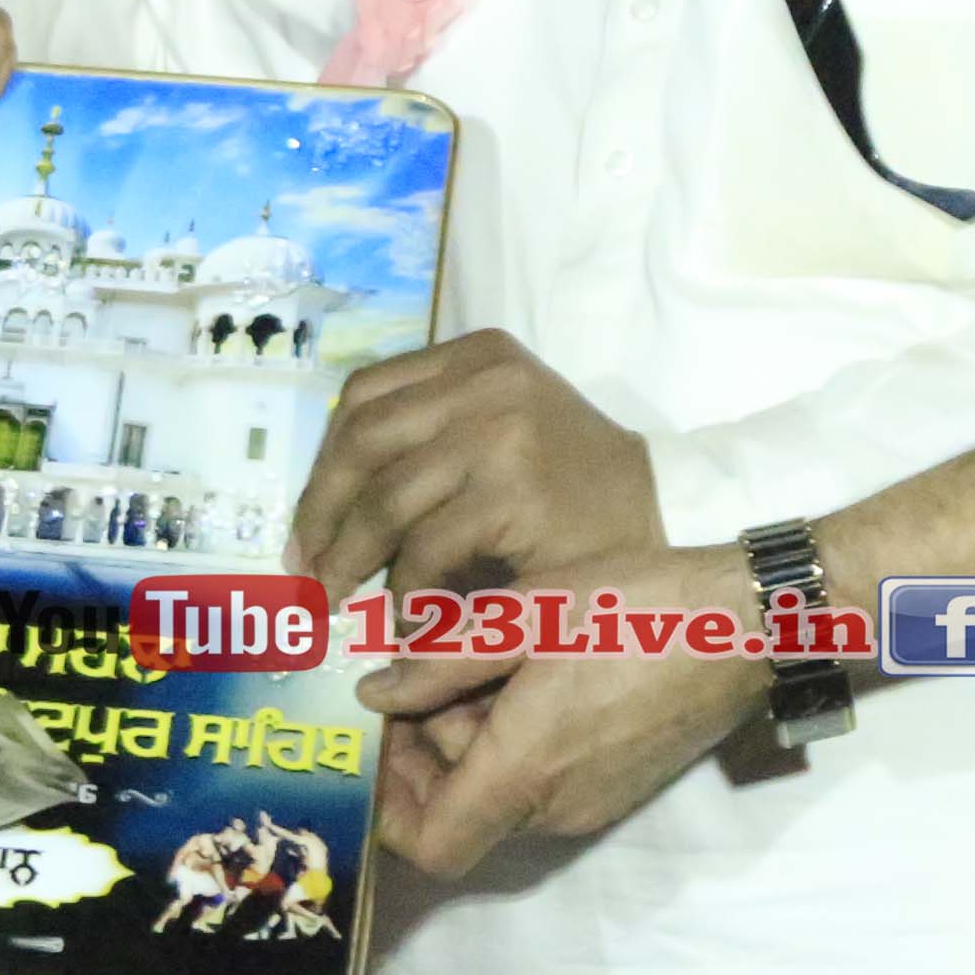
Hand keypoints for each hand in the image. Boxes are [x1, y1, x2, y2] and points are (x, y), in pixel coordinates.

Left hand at [290, 328, 662, 595]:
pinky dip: (405, 589)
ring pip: (385, 499)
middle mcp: (485, 379)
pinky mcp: (513, 490)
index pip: (364, 397)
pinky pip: (427, 547)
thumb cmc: (574, 493)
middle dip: (319, 514)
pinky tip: (406, 618)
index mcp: (476, 356)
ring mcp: (499, 431)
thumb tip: (322, 507)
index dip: (322, 465)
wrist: (671, 517)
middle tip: (302, 574)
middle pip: (361, 442)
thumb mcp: (500, 433)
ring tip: (336, 603)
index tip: (304, 525)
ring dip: (350, 560)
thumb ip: (428, 440)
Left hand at [365, 540, 769, 877]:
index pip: (428, 847)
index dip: (386, 810)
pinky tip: (525, 671)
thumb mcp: (521, 618)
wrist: (746, 625)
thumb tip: (372, 695)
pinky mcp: (616, 785)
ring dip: (469, 739)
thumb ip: (436, 663)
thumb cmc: (633, 611)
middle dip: (423, 755)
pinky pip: (539, 781)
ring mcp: (590, 802)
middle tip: (418, 677)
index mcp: (522, 773)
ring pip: (497, 793)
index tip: (374, 745)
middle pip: (456, 814)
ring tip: (479, 660)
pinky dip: (512, 740)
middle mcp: (554, 808)